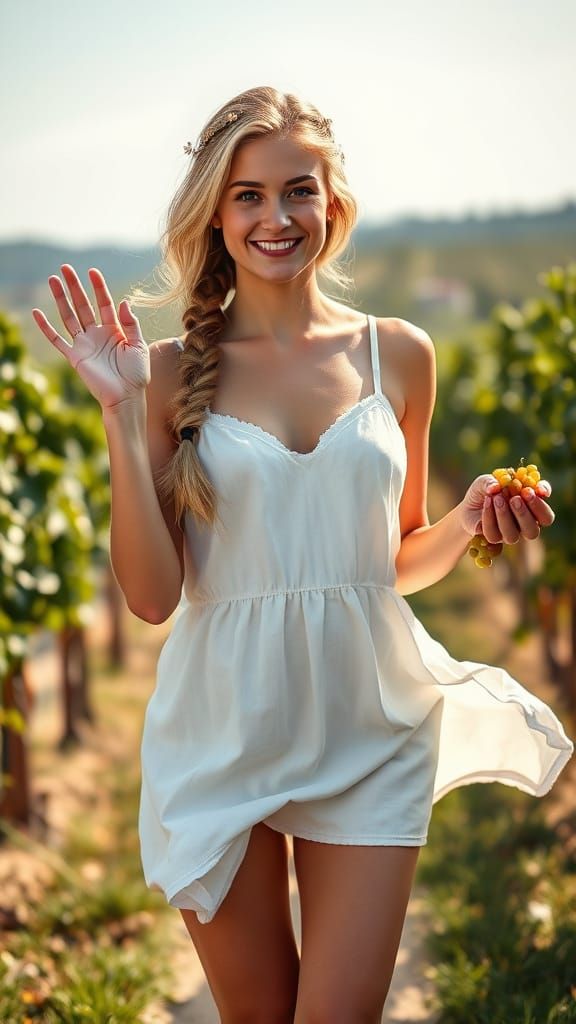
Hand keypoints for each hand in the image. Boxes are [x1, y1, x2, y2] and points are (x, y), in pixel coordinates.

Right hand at [32, 264, 149, 409]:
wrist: (127, 396)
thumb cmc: (136, 374)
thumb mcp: (139, 345)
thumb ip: (131, 324)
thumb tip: (123, 301)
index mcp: (114, 330)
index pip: (104, 303)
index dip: (98, 288)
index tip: (92, 272)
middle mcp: (97, 334)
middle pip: (83, 305)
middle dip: (74, 287)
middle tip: (65, 268)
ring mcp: (85, 344)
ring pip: (69, 317)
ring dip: (60, 299)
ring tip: (52, 280)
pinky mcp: (75, 357)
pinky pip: (58, 340)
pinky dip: (46, 328)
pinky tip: (37, 313)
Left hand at [459, 473, 554, 543]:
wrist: (469, 504)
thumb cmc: (488, 489)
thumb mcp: (493, 479)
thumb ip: (500, 479)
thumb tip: (498, 486)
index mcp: (533, 513)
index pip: (546, 517)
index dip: (540, 506)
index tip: (530, 491)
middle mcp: (523, 527)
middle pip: (532, 531)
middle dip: (524, 514)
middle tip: (515, 499)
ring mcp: (508, 535)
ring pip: (512, 536)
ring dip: (504, 515)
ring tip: (496, 497)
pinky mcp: (492, 538)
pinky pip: (492, 534)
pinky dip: (489, 516)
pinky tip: (486, 502)